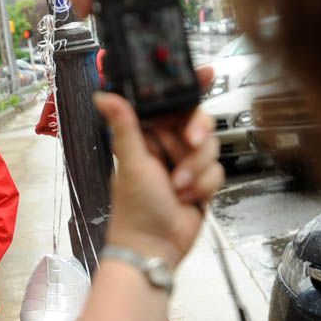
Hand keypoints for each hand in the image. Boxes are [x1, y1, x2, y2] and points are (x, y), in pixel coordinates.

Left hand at [95, 68, 223, 266]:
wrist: (154, 247)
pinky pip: (218, 170)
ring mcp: (185, 162)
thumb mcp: (131, 162)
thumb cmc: (135, 207)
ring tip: (177, 187)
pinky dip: (204, 185)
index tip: (206, 73)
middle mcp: (165, 145)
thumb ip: (124, 126)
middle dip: (197, 135)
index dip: (189, 86)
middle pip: (198, 121)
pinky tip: (188, 198)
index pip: (170, 103)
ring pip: (211, 147)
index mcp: (145, 134)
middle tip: (191, 143)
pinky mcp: (202, 180)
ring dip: (196, 169)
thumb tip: (103, 95)